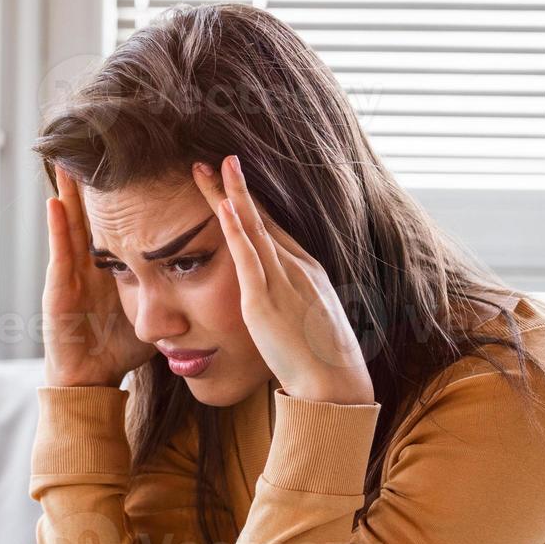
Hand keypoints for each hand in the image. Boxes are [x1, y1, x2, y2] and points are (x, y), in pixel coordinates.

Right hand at [42, 163, 157, 387]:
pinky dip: (57, 226)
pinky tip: (55, 200)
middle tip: (96, 145)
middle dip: (95, 183)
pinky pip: (59, 251)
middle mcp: (90, 265)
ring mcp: (72, 274)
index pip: (120, 223)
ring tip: (70, 159)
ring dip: (71, 192)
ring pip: (72, 224)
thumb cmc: (120, 350)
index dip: (126, 195)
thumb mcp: (154, 313)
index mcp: (112, 268)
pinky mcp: (58, 288)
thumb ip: (176, 293)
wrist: (90, 381)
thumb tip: (213, 281)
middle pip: (94, 215)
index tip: (136, 161)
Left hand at [192, 155, 375, 405]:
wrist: (335, 384)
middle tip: (218, 159)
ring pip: (252, 229)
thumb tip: (279, 301)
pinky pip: (249, 260)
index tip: (233, 180)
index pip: (273, 227)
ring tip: (209, 169)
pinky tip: (223, 209)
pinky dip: (236, 232)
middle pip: (261, 218)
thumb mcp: (307, 320)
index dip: (251, 202)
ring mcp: (282, 282)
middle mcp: (296, 268)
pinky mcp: (265, 303)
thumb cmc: (322, 359)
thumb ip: (291, 302)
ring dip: (228, 196)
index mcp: (306, 270)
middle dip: (236, 187)